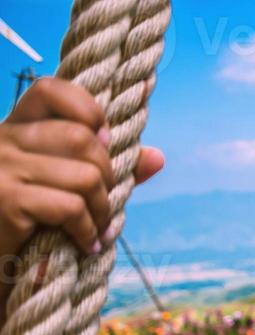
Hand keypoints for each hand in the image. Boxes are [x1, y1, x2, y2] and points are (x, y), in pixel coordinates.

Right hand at [0, 76, 165, 264]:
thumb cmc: (31, 225)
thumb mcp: (66, 188)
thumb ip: (107, 170)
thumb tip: (158, 157)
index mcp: (14, 129)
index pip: (50, 89)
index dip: (88, 109)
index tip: (104, 142)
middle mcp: (2, 140)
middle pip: (81, 137)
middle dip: (108, 174)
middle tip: (104, 203)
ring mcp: (1, 169)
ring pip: (84, 175)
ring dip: (102, 209)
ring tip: (98, 229)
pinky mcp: (5, 201)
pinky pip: (70, 207)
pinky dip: (88, 230)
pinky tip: (86, 244)